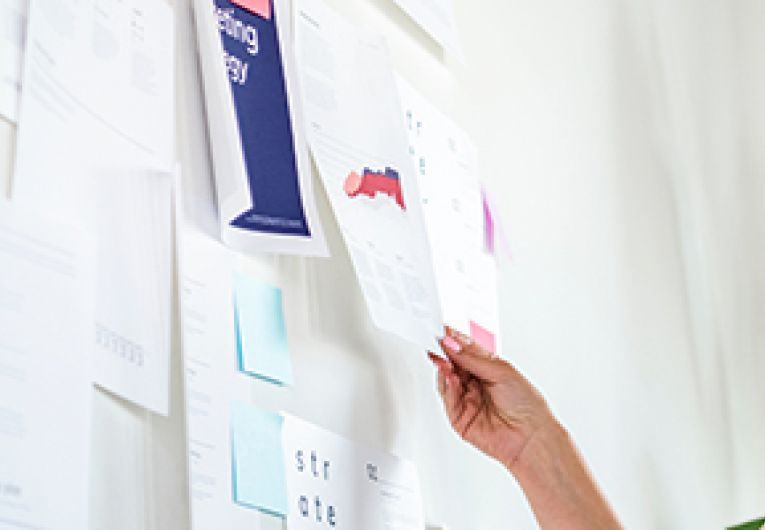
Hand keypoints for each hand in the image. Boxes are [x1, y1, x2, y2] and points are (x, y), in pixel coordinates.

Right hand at [428, 327, 556, 469]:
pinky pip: (448, 399)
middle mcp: (475, 384)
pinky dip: (447, 387)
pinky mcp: (459, 417)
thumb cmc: (527, 405)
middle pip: (452, 364)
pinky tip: (451, 378)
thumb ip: (474, 357)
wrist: (531, 437)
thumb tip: (453, 343)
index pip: (464, 351)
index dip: (453, 342)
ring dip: (444, 368)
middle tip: (438, 343)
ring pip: (446, 380)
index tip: (443, 332)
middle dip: (445, 354)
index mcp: (487, 369)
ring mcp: (466, 400)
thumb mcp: (502, 371)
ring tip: (444, 360)